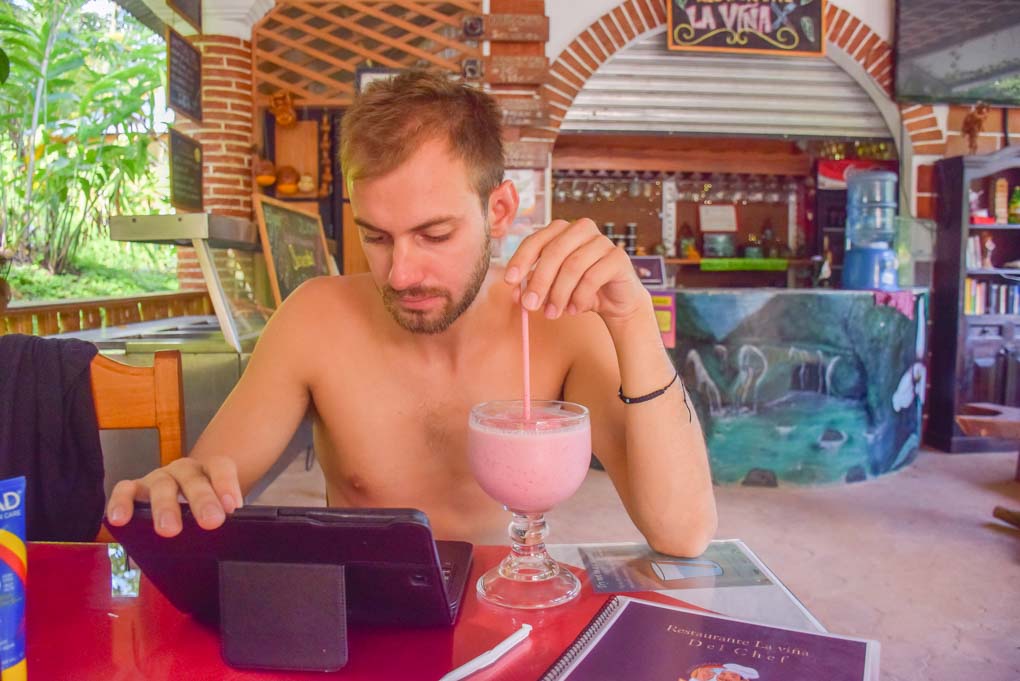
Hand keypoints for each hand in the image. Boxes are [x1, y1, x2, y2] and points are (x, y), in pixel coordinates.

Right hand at [105, 456, 243, 536]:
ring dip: (166, 506)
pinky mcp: (135, 488)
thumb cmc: (201, 509)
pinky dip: (121, 502)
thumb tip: (233, 539)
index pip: (220, 467)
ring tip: (169, 530)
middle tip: (211, 522)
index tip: (232, 506)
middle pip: (193, 479)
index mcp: (209, 470)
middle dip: (202, 500)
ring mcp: (159, 478)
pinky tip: (120, 520)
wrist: (178, 502)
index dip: (226, 483)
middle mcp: (184, 470)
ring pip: (162, 485)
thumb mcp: (215, 510)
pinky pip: (125, 490)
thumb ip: (221, 518)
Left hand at [504, 219, 647, 321]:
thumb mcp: (552, 288)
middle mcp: (582, 229)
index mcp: (561, 230)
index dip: (521, 260)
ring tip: (552, 313)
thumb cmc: (580, 290)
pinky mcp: (618, 257)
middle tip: (530, 306)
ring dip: (559, 294)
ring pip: (573, 265)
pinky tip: (574, 309)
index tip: (509, 281)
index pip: (536, 240)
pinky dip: (580, 297)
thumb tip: (516, 294)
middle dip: (539, 281)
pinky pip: (593, 276)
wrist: (616, 302)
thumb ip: (534, 287)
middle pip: (554, 251)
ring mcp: (602, 241)